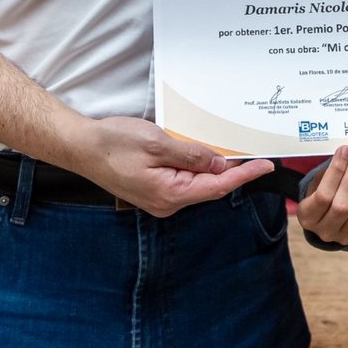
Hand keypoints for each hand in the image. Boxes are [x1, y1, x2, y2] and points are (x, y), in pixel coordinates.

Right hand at [71, 116, 274, 217]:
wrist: (81, 147)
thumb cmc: (114, 144)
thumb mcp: (158, 143)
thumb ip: (192, 156)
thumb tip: (220, 164)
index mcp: (170, 193)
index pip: (218, 186)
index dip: (245, 175)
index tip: (266, 166)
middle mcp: (167, 203)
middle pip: (210, 188)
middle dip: (233, 172)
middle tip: (255, 155)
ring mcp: (159, 199)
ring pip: (197, 184)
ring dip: (213, 169)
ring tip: (232, 152)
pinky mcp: (153, 190)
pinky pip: (183, 181)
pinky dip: (197, 169)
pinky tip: (202, 156)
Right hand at [297, 146, 347, 244]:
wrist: (329, 219)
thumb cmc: (322, 196)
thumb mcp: (317, 185)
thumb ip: (329, 173)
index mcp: (308, 217)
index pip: (323, 195)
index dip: (336, 171)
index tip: (344, 150)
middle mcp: (325, 230)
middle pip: (342, 204)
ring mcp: (344, 236)